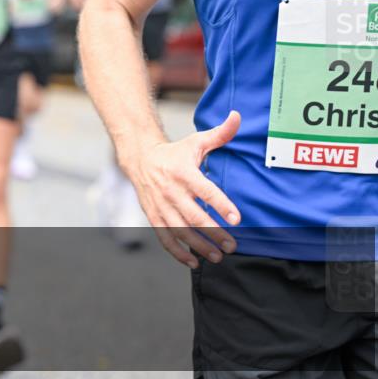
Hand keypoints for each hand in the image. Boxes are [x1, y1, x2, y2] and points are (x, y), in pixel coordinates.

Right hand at [126, 111, 242, 268]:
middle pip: (194, 216)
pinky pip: (164, 237)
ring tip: (217, 256)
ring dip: (198, 246)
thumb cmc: (174, 153)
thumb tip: (238, 116)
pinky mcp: (153, 216)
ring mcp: (160, 205)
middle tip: (232, 245)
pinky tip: (193, 262)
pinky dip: (177, 252)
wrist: (140, 159)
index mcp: (183, 172)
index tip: (236, 218)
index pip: (205, 190)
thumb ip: (220, 133)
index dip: (221, 204)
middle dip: (214, 233)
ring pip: (180, 230)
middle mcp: (171, 190)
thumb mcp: (196, 141)